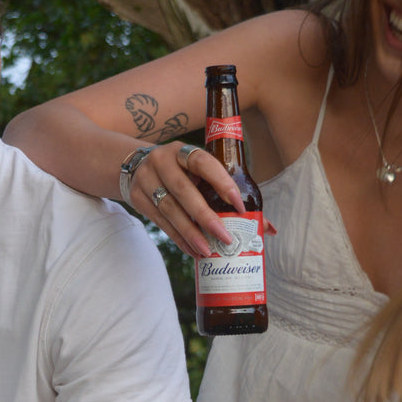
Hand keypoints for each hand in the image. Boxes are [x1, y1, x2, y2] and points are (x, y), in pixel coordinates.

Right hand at [127, 142, 273, 256]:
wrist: (135, 166)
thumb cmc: (181, 172)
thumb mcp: (199, 172)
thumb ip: (229, 193)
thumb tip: (266, 228)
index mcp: (183, 151)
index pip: (203, 163)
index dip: (222, 182)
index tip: (239, 206)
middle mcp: (162, 161)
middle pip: (184, 191)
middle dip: (206, 217)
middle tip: (225, 238)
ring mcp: (146, 179)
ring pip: (170, 209)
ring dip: (190, 233)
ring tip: (208, 251)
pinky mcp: (138, 198)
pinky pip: (160, 222)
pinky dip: (179, 238)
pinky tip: (193, 250)